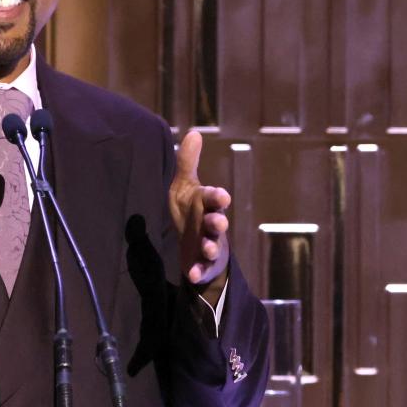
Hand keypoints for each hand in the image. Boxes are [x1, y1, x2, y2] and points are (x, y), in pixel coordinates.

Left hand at [169, 130, 229, 302]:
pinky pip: (202, 269)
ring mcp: (209, 245)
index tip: (221, 195)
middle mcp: (211, 225)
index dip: (217, 197)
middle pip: (217, 223)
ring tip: (207, 249)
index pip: (213, 199)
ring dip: (211, 247)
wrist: (192, 245)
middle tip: (218, 221)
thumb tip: (194, 132)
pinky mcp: (202, 264)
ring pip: (213, 246)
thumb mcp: (185, 187)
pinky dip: (198, 272)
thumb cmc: (191, 212)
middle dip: (218, 222)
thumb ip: (188, 163)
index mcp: (207, 205)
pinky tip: (191, 275)